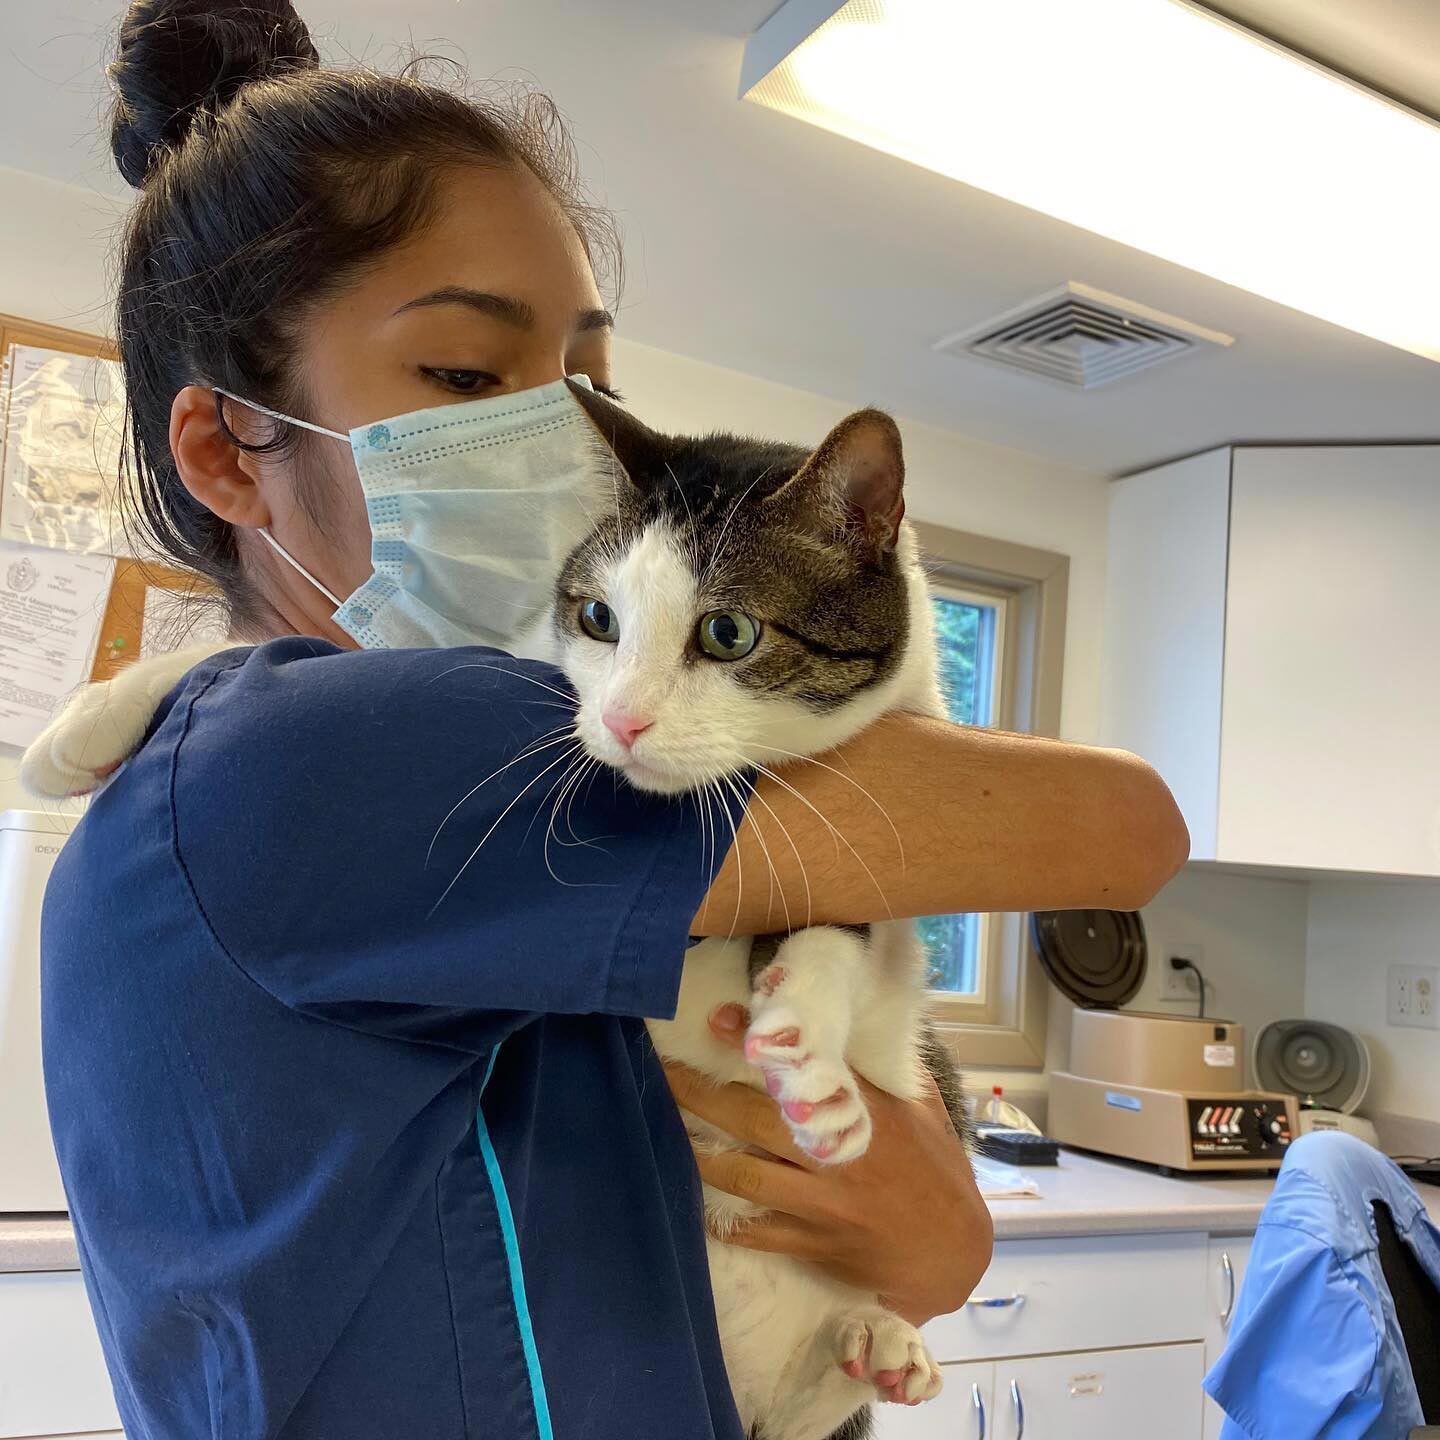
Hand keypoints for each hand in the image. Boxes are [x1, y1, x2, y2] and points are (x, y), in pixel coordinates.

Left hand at [664, 1004, 992, 1326]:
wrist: (952, 1251)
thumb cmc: (936, 1170)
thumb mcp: (921, 1106)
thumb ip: (885, 1065)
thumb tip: (856, 1013)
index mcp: (865, 1112)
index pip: (806, 1068)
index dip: (759, 1044)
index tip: (720, 1017)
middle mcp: (836, 1153)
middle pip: (754, 1119)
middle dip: (702, 1094)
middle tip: (662, 1070)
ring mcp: (821, 1202)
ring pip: (744, 1175)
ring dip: (699, 1153)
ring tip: (661, 1129)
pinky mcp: (812, 1242)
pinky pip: (756, 1231)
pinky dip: (723, 1219)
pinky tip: (693, 1202)